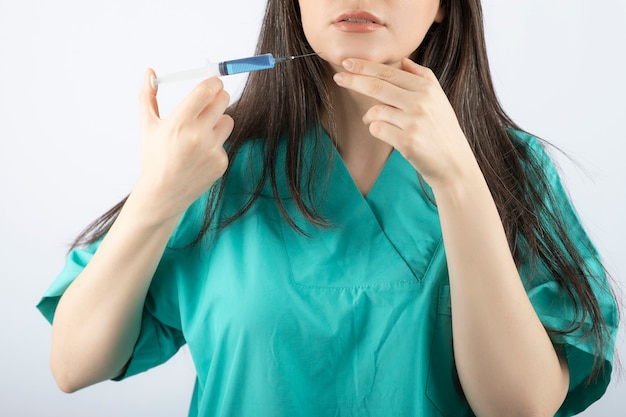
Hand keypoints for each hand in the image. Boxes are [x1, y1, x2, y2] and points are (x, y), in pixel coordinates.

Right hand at [136, 69, 233, 219]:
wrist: (163, 193)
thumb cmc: (154, 157)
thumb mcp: (148, 126)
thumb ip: (148, 96)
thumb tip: (150, 72)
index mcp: (179, 123)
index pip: (206, 91)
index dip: (213, 83)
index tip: (213, 82)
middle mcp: (198, 135)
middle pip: (223, 100)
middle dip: (218, 96)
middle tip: (210, 100)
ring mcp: (212, 150)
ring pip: (228, 120)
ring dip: (218, 120)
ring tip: (201, 131)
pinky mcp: (221, 162)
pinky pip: (225, 142)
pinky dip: (216, 143)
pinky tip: (200, 154)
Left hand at [333, 58, 479, 189]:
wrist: (454, 164)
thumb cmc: (443, 131)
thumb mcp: (440, 100)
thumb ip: (424, 77)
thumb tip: (405, 61)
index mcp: (427, 88)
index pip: (390, 73)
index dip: (365, 67)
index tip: (347, 63)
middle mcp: (421, 102)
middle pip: (378, 86)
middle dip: (354, 80)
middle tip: (338, 77)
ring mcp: (414, 122)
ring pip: (375, 111)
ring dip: (369, 117)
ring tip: (375, 121)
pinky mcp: (407, 141)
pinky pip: (377, 129)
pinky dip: (376, 130)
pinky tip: (387, 134)